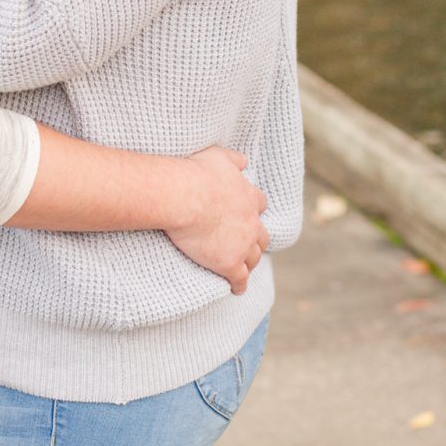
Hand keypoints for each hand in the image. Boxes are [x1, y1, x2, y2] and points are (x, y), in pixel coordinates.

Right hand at [165, 147, 269, 294]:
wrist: (184, 196)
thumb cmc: (197, 173)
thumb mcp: (218, 156)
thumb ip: (233, 159)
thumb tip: (244, 161)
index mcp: (249, 197)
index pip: (259, 204)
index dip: (252, 209)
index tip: (246, 213)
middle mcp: (251, 222)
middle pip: (261, 236)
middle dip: (255, 239)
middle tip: (246, 242)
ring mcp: (242, 245)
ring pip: (253, 258)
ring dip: (249, 262)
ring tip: (242, 266)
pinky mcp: (229, 263)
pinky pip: (240, 279)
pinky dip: (239, 285)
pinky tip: (236, 289)